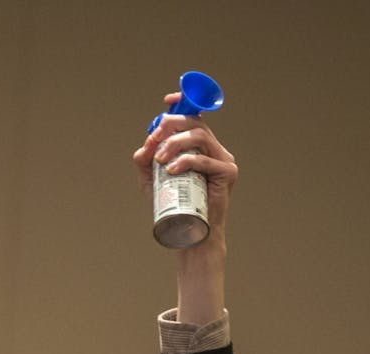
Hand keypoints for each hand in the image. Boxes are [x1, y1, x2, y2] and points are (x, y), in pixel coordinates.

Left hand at [132, 91, 237, 324]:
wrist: (190, 234)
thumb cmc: (174, 208)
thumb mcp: (153, 183)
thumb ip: (146, 164)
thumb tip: (141, 148)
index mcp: (200, 148)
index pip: (193, 119)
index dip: (181, 106)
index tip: (167, 102)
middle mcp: (214, 149)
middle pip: (195, 124)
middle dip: (171, 126)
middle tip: (154, 138)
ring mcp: (224, 160)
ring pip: (200, 137)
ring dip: (175, 143)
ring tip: (160, 159)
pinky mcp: (227, 173)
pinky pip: (205, 159)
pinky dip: (186, 161)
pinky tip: (170, 169)